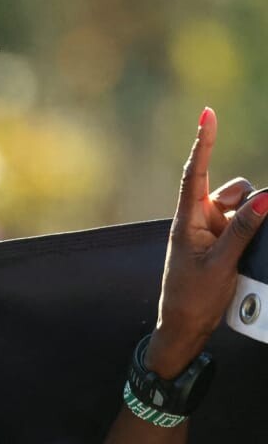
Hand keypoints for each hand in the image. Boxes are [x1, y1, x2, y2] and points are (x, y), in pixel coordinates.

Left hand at [150, 107, 267, 373]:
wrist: (184, 329)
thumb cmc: (192, 299)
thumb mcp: (221, 264)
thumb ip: (243, 229)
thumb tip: (266, 197)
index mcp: (187, 221)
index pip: (196, 173)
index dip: (204, 142)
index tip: (207, 114)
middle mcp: (197, 220)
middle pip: (232, 189)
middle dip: (247, 201)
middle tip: (242, 237)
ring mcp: (209, 231)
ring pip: (242, 207)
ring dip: (251, 220)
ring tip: (239, 255)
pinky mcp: (219, 243)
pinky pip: (244, 225)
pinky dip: (252, 230)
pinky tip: (245, 256)